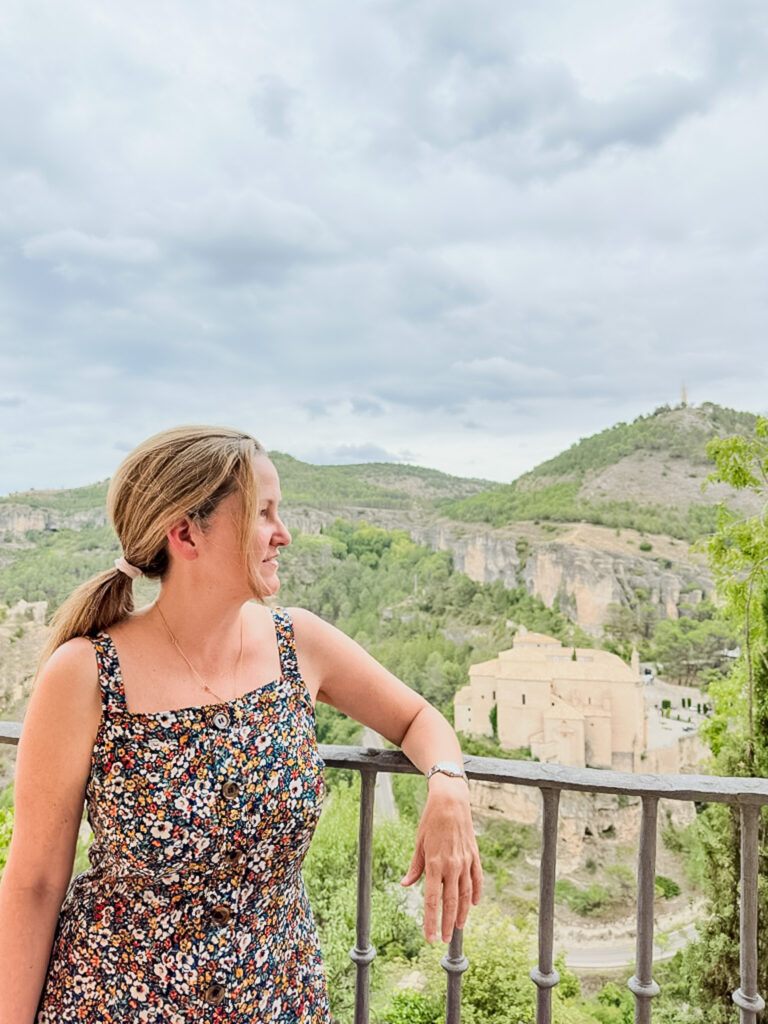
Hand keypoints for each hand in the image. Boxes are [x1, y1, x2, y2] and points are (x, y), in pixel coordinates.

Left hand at [400, 775, 482, 941]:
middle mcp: (451, 866)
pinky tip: (473, 905)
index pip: (432, 900)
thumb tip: (405, 884)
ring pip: (466, 894)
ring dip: (462, 913)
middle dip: (447, 923)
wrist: (450, 801)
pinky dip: (476, 893)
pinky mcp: (474, 855)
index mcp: (434, 864)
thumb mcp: (419, 843)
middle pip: (450, 902)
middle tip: (443, 939)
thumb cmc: (431, 821)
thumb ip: (414, 867)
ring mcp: (465, 861)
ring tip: (457, 927)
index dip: (430, 921)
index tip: (429, 937)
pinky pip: (477, 879)